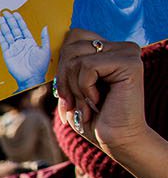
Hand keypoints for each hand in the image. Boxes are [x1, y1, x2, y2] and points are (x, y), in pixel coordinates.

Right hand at [0, 10, 49, 89]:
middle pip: (14, 29)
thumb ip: (44, 38)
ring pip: (7, 34)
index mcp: (29, 42)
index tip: (16, 13)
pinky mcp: (7, 54)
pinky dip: (0, 36)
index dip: (19, 21)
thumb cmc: (40, 67)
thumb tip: (45, 27)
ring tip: (0, 18)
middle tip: (5, 12)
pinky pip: (3, 43)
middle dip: (10, 20)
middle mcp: (20, 44)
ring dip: (4, 26)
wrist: (32, 78)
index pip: (23, 28)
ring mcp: (13, 49)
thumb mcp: (45, 50)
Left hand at [53, 28, 167, 177]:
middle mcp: (121, 46)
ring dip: (73, 87)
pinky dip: (83, 89)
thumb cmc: (92, 117)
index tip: (67, 92)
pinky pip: (86, 67)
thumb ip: (66, 64)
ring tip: (87, 104)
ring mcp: (128, 52)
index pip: (72, 36)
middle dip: (64, 79)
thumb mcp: (72, 87)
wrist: (115, 140)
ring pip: (76, 57)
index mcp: (109, 49)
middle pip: (70, 45)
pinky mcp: (129, 62)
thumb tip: (47, 45)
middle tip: (75, 101)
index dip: (62, 66)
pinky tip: (97, 101)